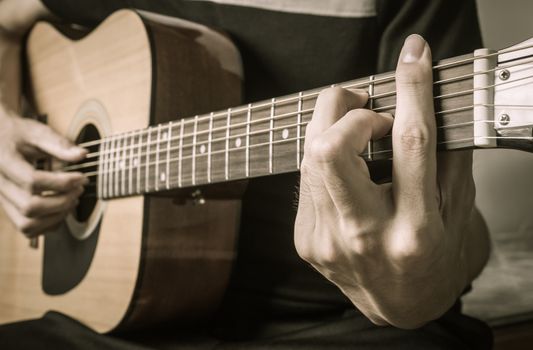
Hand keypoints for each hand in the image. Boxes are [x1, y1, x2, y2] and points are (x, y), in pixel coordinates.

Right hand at [0, 110, 86, 237]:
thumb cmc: (16, 134)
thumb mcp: (36, 131)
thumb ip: (59, 144)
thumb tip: (82, 155)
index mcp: (4, 162)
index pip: (32, 181)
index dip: (62, 182)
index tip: (81, 176)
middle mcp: (0, 186)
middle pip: (30, 207)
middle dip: (62, 201)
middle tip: (79, 189)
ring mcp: (4, 200)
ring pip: (27, 225)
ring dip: (56, 217)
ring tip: (72, 200)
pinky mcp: (10, 209)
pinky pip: (28, 229)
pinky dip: (49, 225)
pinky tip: (63, 209)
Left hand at [294, 35, 475, 327]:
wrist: (398, 307)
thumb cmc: (432, 259)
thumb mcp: (455, 211)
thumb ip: (444, 159)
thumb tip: (424, 103)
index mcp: (414, 230)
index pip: (411, 145)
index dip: (412, 92)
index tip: (414, 58)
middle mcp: (364, 237)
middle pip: (331, 149)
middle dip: (343, 107)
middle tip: (365, 103)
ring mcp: (327, 241)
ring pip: (309, 157)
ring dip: (330, 125)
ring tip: (356, 127)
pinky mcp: (304, 240)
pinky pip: (307, 179)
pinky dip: (325, 158)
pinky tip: (345, 164)